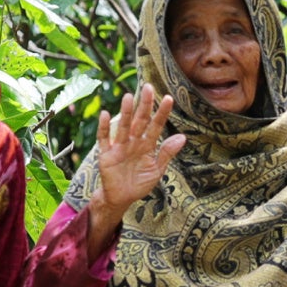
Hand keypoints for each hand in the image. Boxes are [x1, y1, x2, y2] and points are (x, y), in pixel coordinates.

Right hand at [83, 86, 186, 257]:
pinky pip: (104, 139)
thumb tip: (183, 137)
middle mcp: (134, 141)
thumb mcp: (157, 170)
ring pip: (124, 126)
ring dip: (126, 112)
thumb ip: (167, 153)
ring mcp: (119, 146)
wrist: (121, 198)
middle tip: (148, 87)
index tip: (168, 98)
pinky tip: (105, 115)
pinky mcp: (106, 154)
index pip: (156, 125)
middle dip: (144, 105)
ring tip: (128, 97)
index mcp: (147, 145)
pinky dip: (104, 128)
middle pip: (140, 120)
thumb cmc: (139, 182)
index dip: (162, 113)